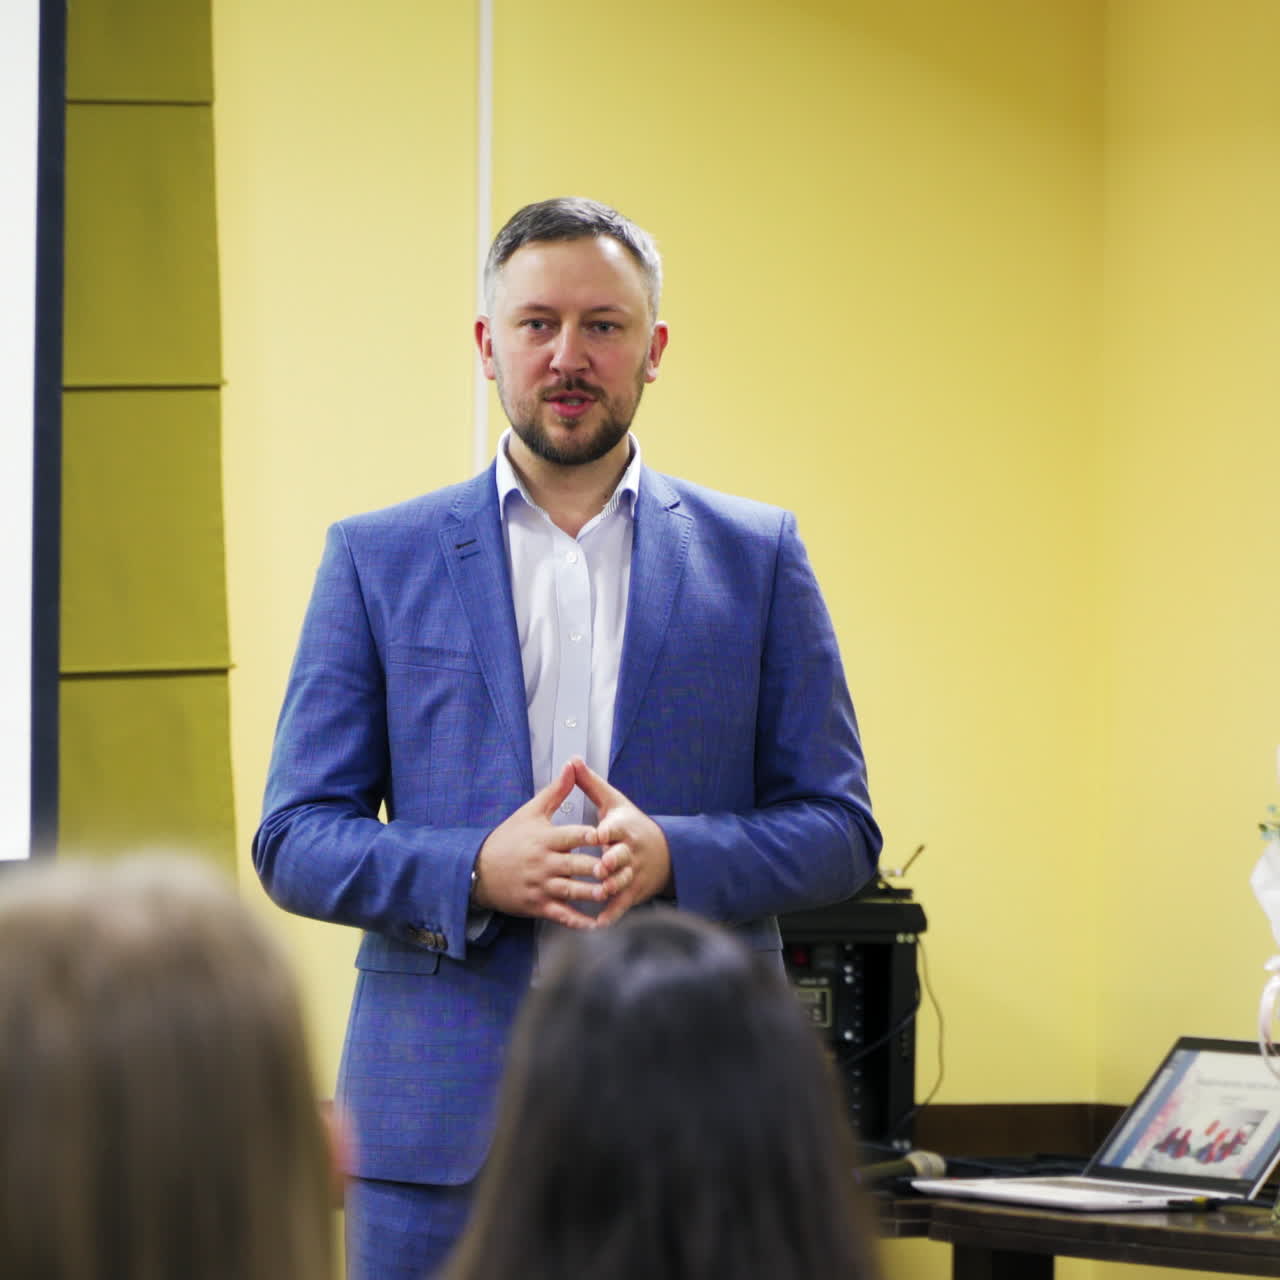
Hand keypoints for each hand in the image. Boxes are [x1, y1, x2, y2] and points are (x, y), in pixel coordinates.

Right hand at [471, 761, 607, 928]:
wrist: (478, 871)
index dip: (592, 836)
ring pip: (572, 891)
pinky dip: (579, 921)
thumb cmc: (508, 838)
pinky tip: (596, 923)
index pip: (573, 836)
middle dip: (599, 868)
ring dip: (594, 893)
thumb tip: (572, 765)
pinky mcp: (538, 905)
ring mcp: (541, 886)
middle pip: (577, 866)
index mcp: (544, 839)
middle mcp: (544, 863)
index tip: (609, 836)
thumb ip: (556, 791)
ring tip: (613, 891)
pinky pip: (561, 915)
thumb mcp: (530, 812)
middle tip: (620, 868)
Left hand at [571, 757, 670, 925]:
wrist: (663, 853)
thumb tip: (572, 760)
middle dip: (613, 861)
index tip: (598, 833)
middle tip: (601, 867)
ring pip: (624, 881)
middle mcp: (630, 851)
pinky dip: (612, 914)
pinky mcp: (633, 892)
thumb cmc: (630, 825)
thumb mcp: (613, 802)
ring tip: (600, 894)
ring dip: (613, 888)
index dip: (608, 831)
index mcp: (624, 827)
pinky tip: (598, 924)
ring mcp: (633, 873)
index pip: (617, 828)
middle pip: (622, 856)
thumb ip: (589, 784)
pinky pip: (622, 904)